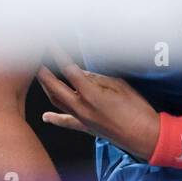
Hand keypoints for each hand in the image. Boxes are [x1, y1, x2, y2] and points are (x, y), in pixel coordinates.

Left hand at [36, 41, 159, 159]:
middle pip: (54, 87)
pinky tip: (45, 116)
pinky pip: (66, 122)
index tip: (50, 44)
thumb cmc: (136, 109)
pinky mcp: (86, 128)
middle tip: (36, 59)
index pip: (69, 69)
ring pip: (56, 102)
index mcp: (90, 94)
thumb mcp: (119, 86)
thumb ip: (97, 78)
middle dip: (43, 72)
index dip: (58, 55)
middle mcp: (81, 107)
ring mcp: (82, 119)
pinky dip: (54, 118)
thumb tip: (80, 73)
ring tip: (41, 77)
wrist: (144, 137)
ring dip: (46, 88)